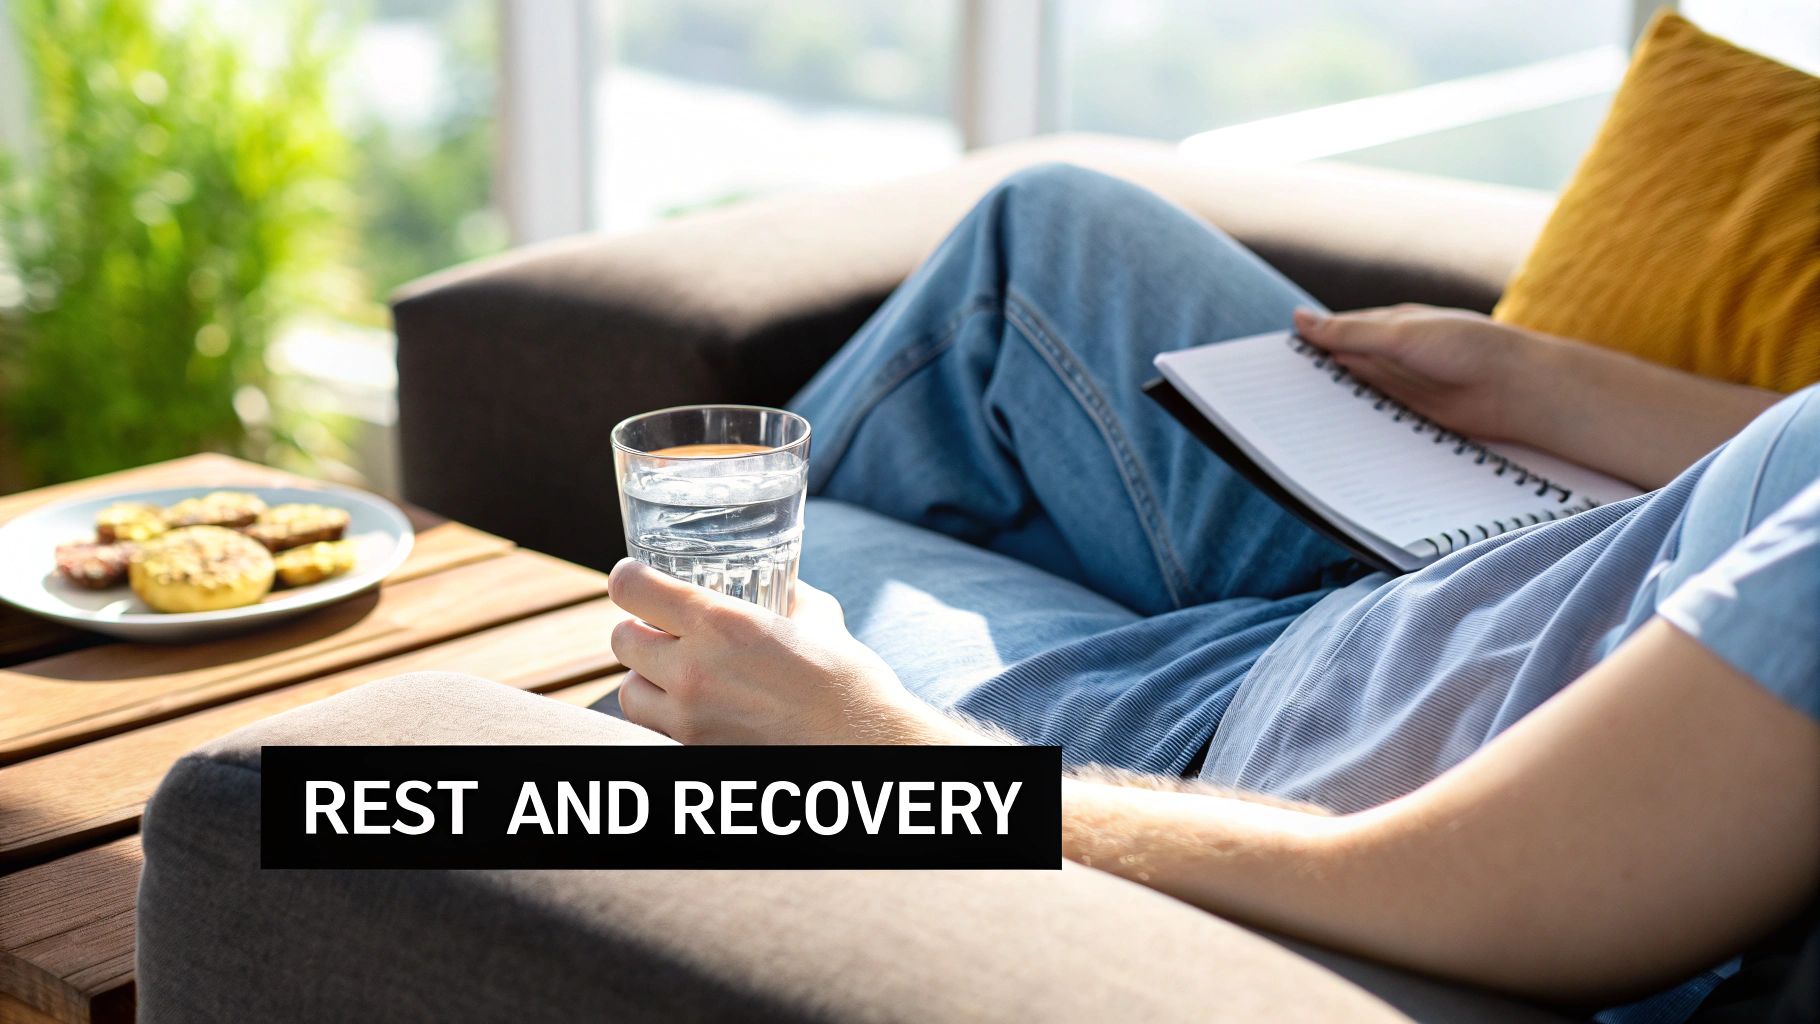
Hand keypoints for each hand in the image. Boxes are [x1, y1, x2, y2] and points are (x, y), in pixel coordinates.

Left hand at [606, 559, 943, 744]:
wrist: (863, 744)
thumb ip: (785, 594)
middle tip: (661, 630)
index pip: (629, 587)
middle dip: (638, 630)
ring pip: (627, 692)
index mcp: (720, 623)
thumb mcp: (817, 616)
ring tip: (673, 674)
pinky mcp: (694, 752)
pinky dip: (661, 716)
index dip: (629, 577)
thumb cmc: (847, 679)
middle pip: (620, 639)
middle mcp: (694, 669)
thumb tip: (778, 582)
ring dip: (644, 678)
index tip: (637, 577)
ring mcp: (690, 718)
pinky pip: (651, 729)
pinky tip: (692, 708)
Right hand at [1292, 305, 1546, 441]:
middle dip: (1310, 381)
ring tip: (1291, 420)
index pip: (1331, 335)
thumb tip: (1300, 320)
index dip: (1302, 348)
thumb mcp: (1401, 334)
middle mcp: (1389, 358)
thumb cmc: (1469, 348)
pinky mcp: (1410, 419)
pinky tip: (1329, 437)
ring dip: (1330, 407)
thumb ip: (1350, 333)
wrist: (1519, 390)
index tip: (1268, 362)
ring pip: (1352, 398)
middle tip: (1270, 398)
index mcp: (1386, 327)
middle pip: (1337, 369)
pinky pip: (1372, 423)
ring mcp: (1400, 390)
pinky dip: (1353, 428)